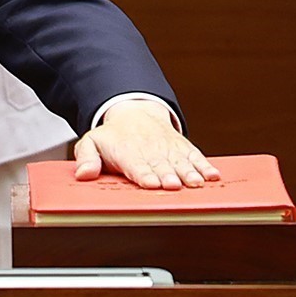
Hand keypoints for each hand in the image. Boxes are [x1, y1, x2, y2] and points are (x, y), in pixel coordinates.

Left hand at [75, 99, 219, 189]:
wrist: (136, 111)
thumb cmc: (114, 135)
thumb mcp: (92, 141)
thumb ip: (87, 158)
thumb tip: (82, 174)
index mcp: (128, 152)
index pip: (136, 165)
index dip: (144, 175)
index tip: (151, 183)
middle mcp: (151, 151)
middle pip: (161, 166)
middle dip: (168, 176)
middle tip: (174, 185)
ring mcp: (169, 150)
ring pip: (180, 162)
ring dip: (189, 173)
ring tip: (195, 183)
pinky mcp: (183, 149)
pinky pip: (196, 157)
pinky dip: (205, 166)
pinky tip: (213, 176)